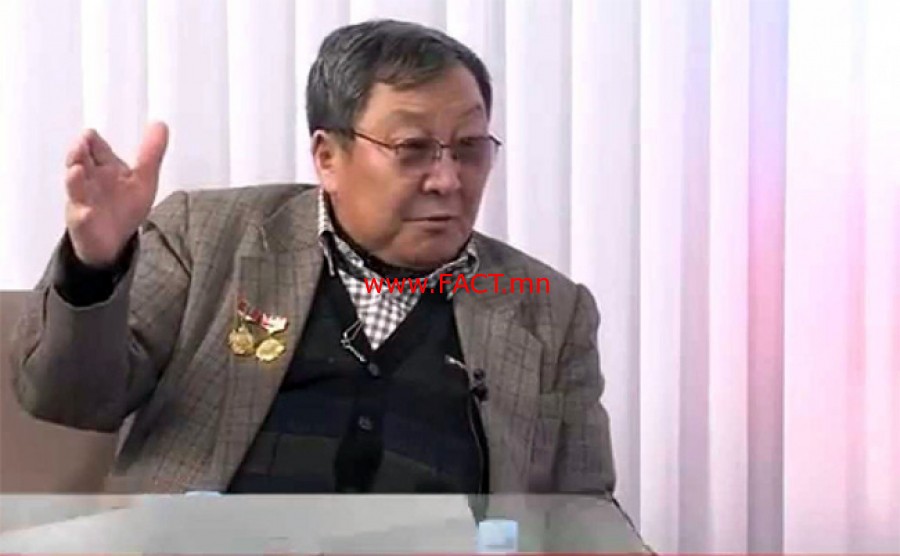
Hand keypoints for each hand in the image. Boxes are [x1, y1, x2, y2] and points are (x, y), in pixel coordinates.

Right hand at [64, 122, 168, 267]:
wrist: (113, 240)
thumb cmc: (124, 206)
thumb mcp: (143, 178)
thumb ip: (150, 152)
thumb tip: (160, 123)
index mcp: (105, 166)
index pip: (95, 146)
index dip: (92, 140)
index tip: (90, 134)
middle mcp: (90, 179)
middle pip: (79, 160)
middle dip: (78, 152)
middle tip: (82, 143)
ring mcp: (83, 199)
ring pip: (74, 186)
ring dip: (74, 178)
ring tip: (77, 169)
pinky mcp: (83, 221)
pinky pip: (81, 217)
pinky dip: (83, 214)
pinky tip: (86, 211)